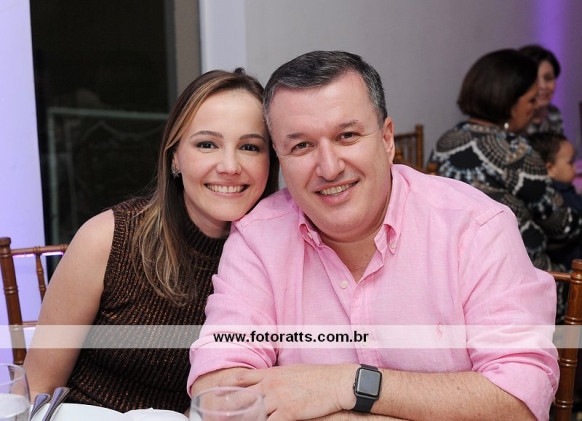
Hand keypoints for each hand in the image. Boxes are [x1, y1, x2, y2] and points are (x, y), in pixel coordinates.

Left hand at [219, 364, 357, 420]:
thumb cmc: (318, 378)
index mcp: (271, 374)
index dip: (226, 385)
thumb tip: (267, 384)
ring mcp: (278, 399)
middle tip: (218, 416)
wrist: (336, 382)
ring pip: (253, 414)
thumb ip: (277, 379)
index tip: (215, 392)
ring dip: (247, 420)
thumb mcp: (292, 372)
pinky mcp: (289, 413)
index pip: (241, 378)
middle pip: (241, 397)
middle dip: (228, 409)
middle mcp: (271, 385)